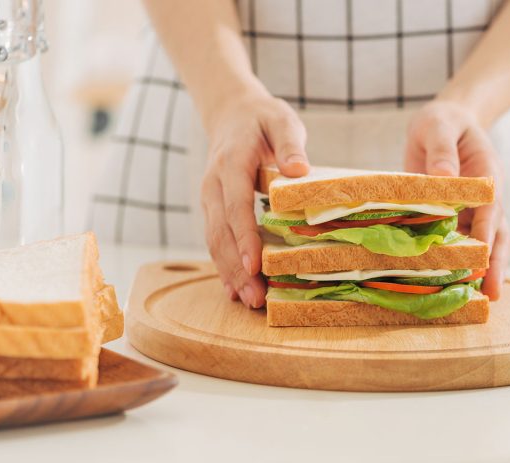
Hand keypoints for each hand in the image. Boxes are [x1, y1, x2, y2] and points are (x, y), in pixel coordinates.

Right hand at [201, 92, 309, 306]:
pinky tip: (235, 289)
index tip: (255, 266)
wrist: (231, 114)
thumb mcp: (281, 120)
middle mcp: (214, 185)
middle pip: (220, 232)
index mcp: (230, 164)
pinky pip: (215, 240)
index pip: (236, 206)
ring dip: (230, 273)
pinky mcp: (213, 209)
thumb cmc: (262, 119)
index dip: (245, 238)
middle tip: (256, 299)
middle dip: (236, 268)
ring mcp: (210, 199)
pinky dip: (224, 266)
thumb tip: (298, 170)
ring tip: (249, 301)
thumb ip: (289, 143)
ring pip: (214, 241)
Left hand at [405, 100, 509, 299]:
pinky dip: (456, 261)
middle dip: (494, 263)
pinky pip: (455, 241)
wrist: (441, 123)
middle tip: (491, 294)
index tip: (482, 253)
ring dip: (480, 269)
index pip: (490, 207)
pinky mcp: (451, 216)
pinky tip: (448, 283)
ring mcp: (470, 210)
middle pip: (495, 234)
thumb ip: (442, 150)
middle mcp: (483, 198)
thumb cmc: (442, 123)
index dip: (487, 231)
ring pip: (479, 244)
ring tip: (475, 299)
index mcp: (487, 175)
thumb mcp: (439, 127)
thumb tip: (445, 177)